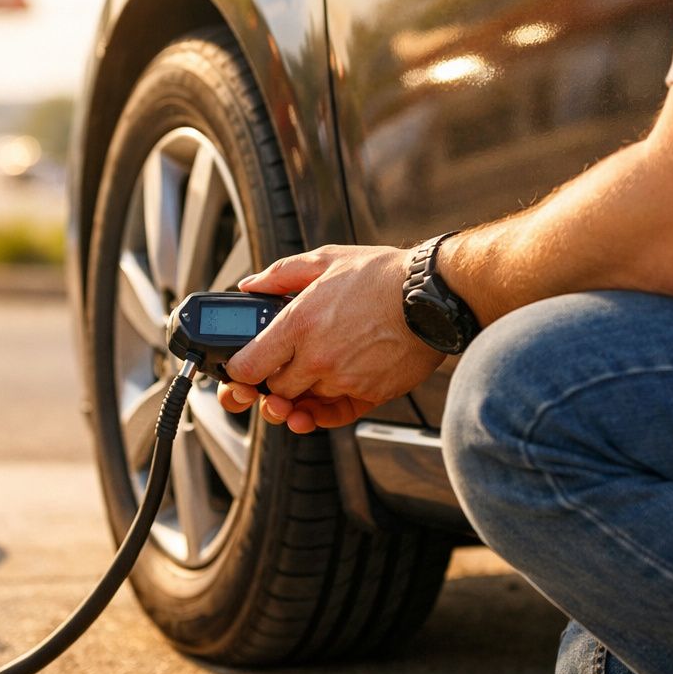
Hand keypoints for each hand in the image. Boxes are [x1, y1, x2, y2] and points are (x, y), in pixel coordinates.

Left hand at [216, 245, 445, 432]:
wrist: (433, 295)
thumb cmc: (384, 276)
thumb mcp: (327, 260)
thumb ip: (281, 274)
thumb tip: (251, 285)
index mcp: (299, 325)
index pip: (247, 368)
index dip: (239, 372)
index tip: (242, 369)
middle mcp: (318, 359)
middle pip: (274, 390)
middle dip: (273, 382)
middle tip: (281, 367)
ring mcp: (344, 380)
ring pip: (306, 401)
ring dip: (305, 391)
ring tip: (315, 369)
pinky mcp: (369, 395)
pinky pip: (336, 413)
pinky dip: (327, 409)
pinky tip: (326, 395)